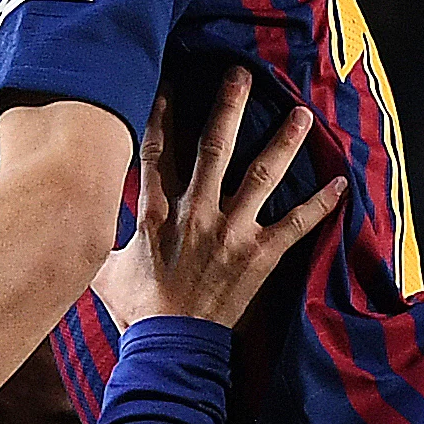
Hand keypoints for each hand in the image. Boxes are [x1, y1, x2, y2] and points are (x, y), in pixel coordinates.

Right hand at [91, 67, 346, 332]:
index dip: (160, 112)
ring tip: (302, 114)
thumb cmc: (137, 311)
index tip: (168, 79)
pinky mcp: (258, 256)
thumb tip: (83, 224)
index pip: (156, 149)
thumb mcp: (104, 269)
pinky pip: (295, 224)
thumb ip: (101, 238)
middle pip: (214, 147)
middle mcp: (196, 212)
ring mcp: (231, 233)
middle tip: (242, 74)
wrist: (169, 348)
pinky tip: (341, 185)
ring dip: (283, 142)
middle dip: (228, 107)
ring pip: (261, 175)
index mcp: (156, 212)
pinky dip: (319, 204)